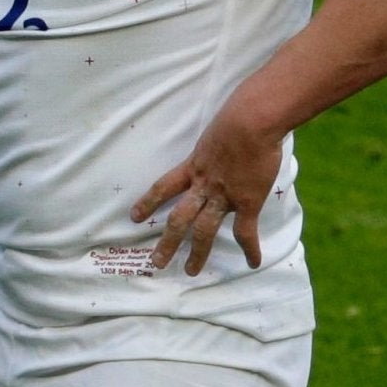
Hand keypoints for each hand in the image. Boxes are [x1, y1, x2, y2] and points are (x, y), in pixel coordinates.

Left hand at [131, 100, 283, 274]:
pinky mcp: (247, 201)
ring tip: (190, 271)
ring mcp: (224, 196)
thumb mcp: (216, 130)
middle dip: (167, 242)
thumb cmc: (239, 114)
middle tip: (156, 262)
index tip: (134, 217)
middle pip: (178, 218)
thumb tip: (222, 144)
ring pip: (204, 230)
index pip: (163, 187)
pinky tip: (252, 263)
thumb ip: (215, 143)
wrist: (253, 120)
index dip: (148, 202)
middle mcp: (203, 185)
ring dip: (196, 253)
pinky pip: (246, 230)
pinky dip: (250, 249)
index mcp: (193, 166)